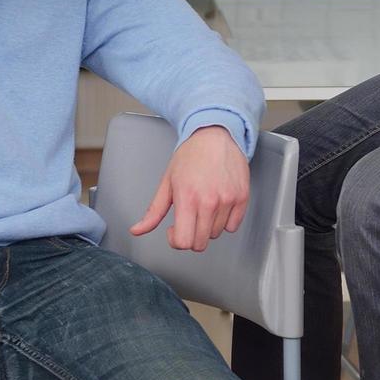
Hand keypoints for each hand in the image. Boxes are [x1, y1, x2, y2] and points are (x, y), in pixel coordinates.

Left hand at [129, 125, 249, 250]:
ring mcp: (228, 200)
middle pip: (200, 243)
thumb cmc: (191, 156)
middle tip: (189, 219)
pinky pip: (233, 226)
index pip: (183, 242)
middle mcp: (209, 201)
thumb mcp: (167, 182)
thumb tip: (137, 230)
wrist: (214, 136)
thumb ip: (153, 211)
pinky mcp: (242, 198)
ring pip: (216, 234)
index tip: (175, 230)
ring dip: (208, 226)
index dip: (176, 240)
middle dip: (191, 235)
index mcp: (187, 198)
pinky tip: (218, 205)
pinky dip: (225, 221)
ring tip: (204, 206)